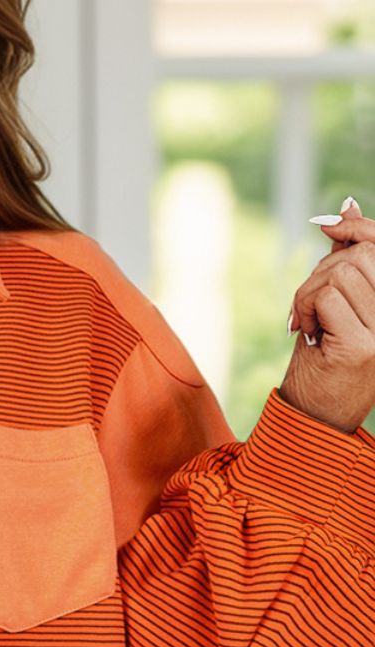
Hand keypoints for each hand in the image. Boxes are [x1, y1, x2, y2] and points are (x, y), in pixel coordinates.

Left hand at [281, 196, 374, 433]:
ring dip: (308, 294)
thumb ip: (345, 261)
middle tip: (307, 307)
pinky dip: (306, 308)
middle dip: (320, 273)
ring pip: (340, 274)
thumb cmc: (323, 359)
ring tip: (307, 323)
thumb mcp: (337, 303)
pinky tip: (306, 332)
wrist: (314, 416)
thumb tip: (346, 208)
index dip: (358, 226)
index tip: (327, 225)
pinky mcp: (361, 345)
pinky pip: (328, 296)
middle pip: (359, 256)